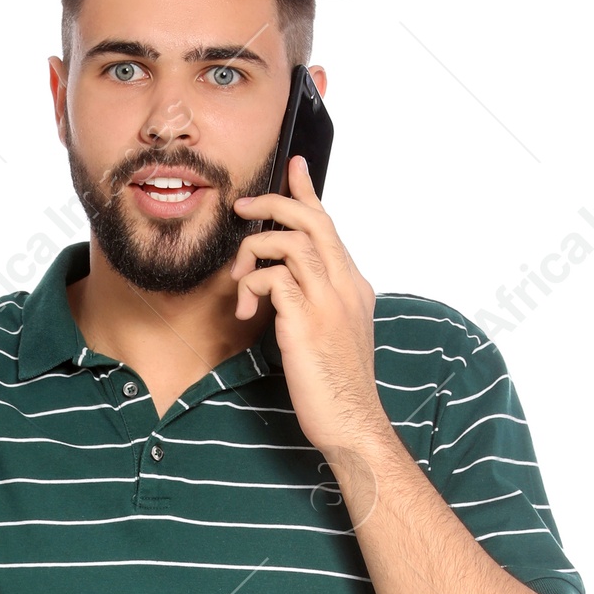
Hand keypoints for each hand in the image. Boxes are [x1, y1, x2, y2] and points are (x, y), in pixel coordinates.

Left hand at [231, 155, 386, 456]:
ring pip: (289, 242)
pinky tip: (245, 314)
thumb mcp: (334, 336)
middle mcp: (346, 286)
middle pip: (311, 220)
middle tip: (243, 207)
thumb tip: (287, 290)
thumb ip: (318, 305)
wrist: (352, 424)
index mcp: (354, 287)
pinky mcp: (307, 322)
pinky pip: (272, 278)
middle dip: (273, 204)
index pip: (329, 225)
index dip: (308, 192)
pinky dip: (251, 287)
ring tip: (239, 278)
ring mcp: (329, 302)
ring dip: (254, 250)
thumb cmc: (338, 387)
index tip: (293, 168)